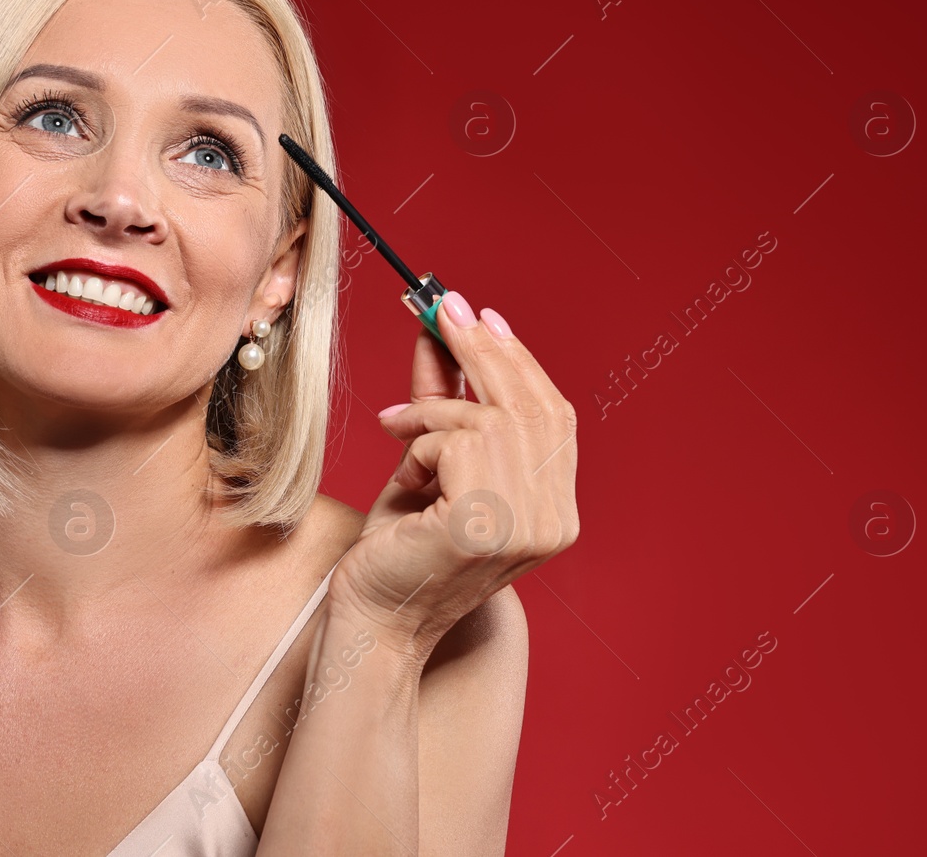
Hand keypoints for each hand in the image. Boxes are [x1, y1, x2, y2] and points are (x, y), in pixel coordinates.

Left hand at [330, 291, 578, 656]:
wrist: (371, 621)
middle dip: (482, 349)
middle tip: (443, 305)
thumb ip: (444, 403)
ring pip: (489, 418)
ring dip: (434, 411)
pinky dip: (420, 441)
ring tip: (398, 427)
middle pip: (531, 406)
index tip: (483, 318)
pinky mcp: (483, 524)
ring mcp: (525, 525)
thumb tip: (441, 333)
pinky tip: (403, 467)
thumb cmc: (399, 549)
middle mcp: (554, 520)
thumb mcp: (428, 463)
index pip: (554, 416)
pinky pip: (456, 442)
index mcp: (556, 511)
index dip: (520, 362)